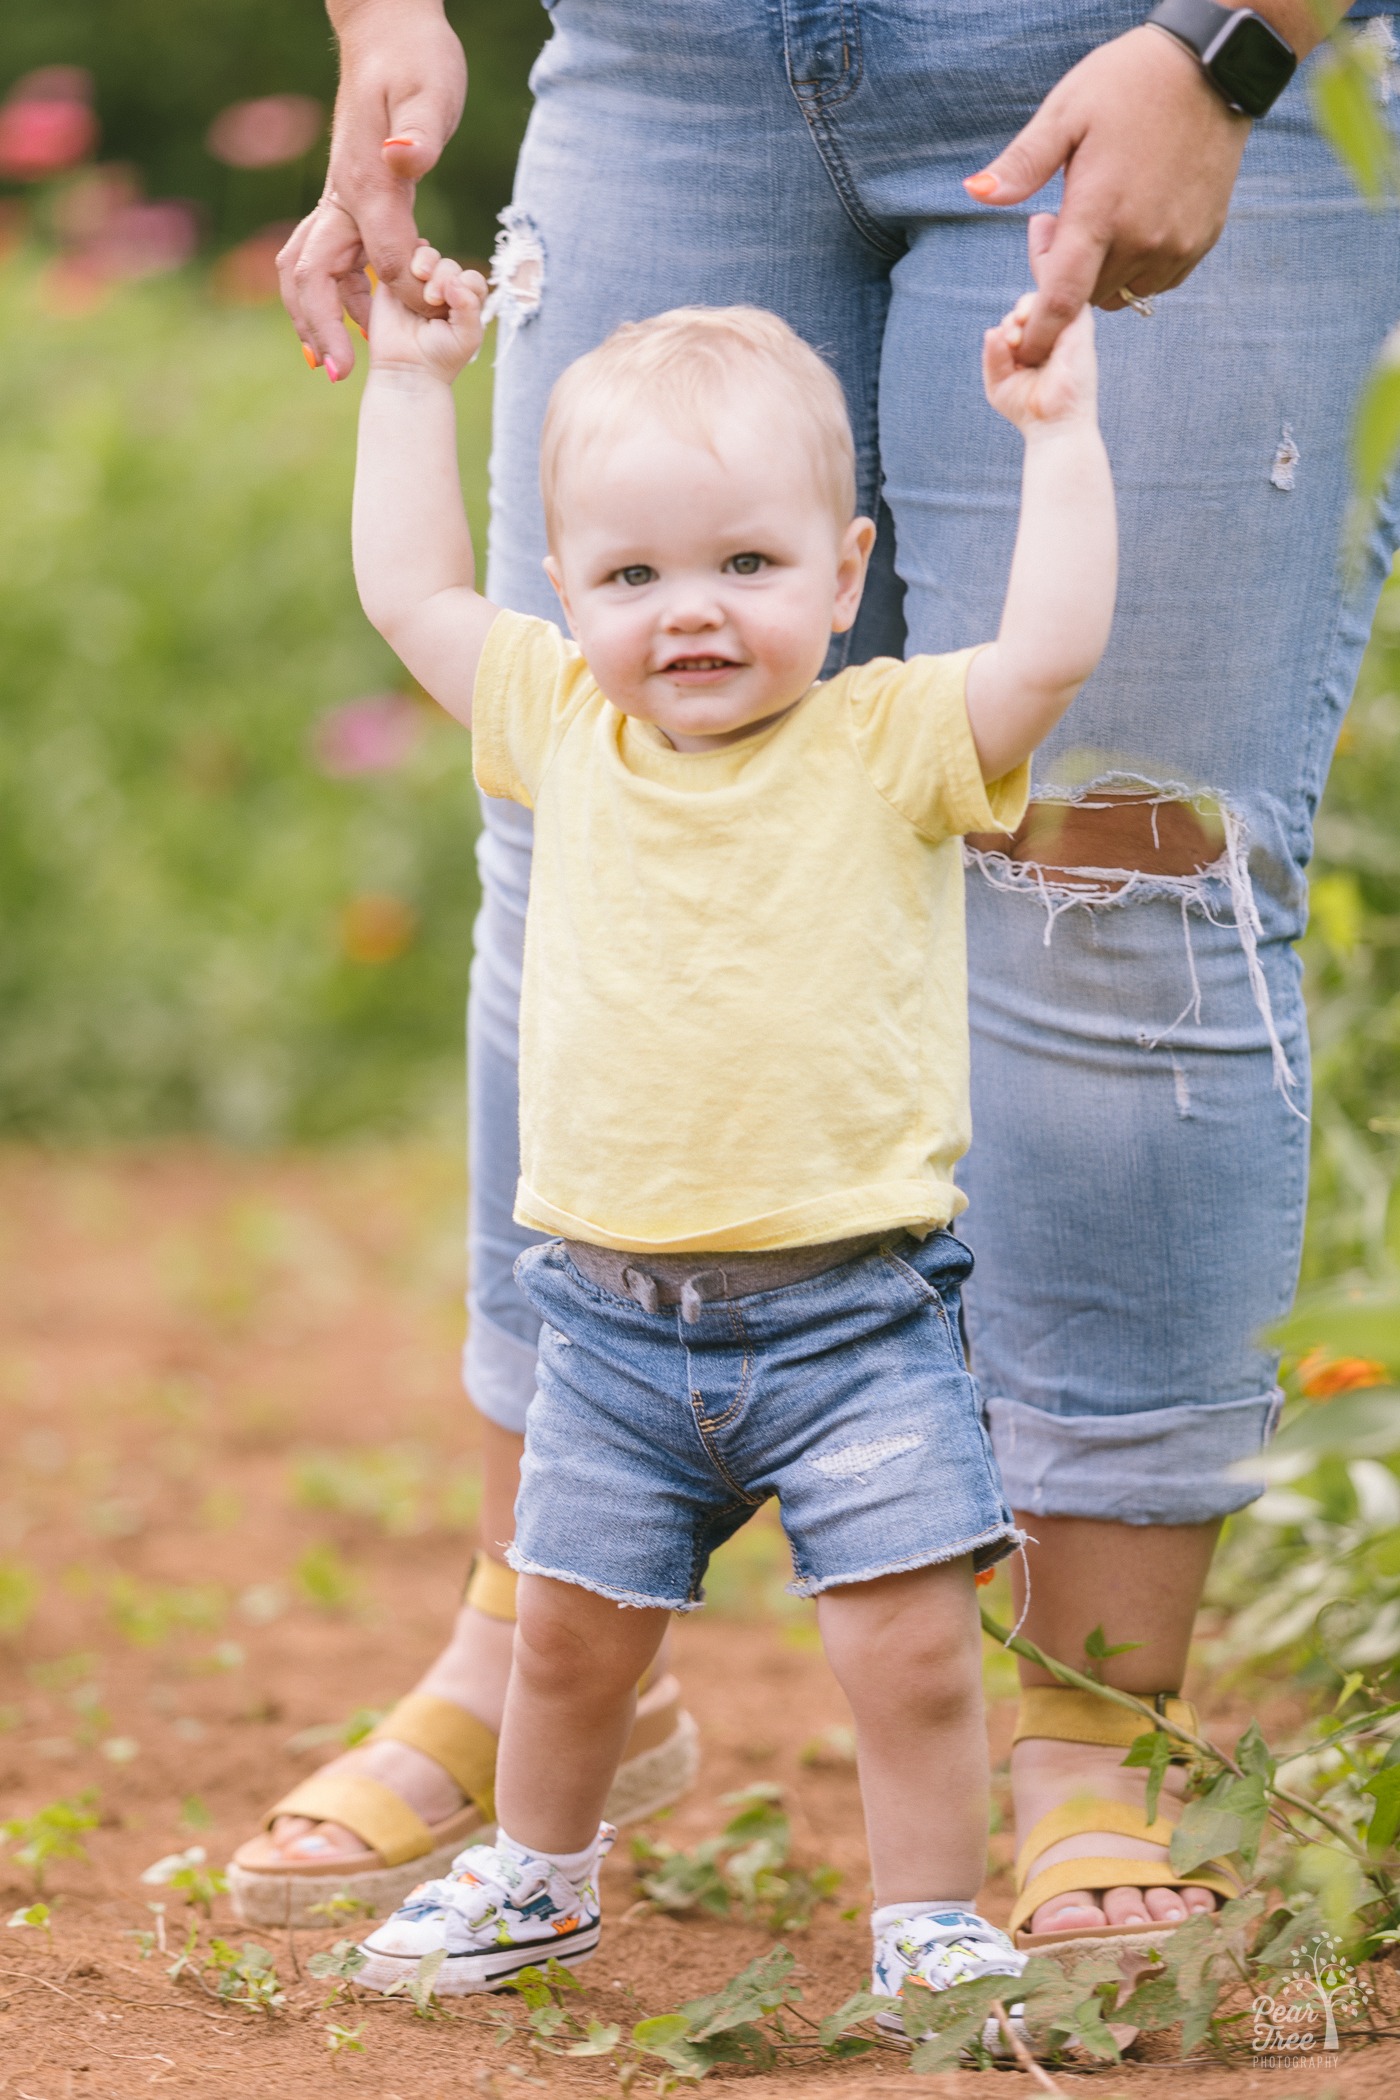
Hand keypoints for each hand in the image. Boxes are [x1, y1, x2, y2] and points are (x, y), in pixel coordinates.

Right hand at [279, 0, 466, 381]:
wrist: (388, 30)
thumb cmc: (415, 58)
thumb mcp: (428, 91)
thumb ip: (418, 132)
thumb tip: (403, 159)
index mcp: (363, 183)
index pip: (383, 261)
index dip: (409, 297)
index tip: (437, 321)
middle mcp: (340, 197)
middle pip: (311, 275)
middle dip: (320, 327)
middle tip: (338, 373)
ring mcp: (339, 199)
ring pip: (309, 271)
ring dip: (318, 317)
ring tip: (334, 362)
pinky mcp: (347, 200)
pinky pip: (327, 259)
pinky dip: (335, 295)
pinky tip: (359, 320)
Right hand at [368, 246, 487, 382]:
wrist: (405, 369)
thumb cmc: (441, 357)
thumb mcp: (468, 336)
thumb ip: (470, 306)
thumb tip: (454, 278)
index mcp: (464, 301)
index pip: (472, 278)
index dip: (466, 282)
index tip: (453, 299)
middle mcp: (443, 289)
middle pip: (449, 265)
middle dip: (444, 276)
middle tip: (433, 298)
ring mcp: (418, 282)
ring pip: (428, 255)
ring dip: (426, 262)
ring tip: (419, 281)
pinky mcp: (393, 279)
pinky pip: (401, 255)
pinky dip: (405, 255)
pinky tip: (406, 270)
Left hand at [964, 25, 1248, 365]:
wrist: (1210, 68)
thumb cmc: (1126, 83)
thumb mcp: (1065, 113)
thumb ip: (1022, 164)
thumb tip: (976, 193)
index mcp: (1099, 213)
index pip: (1061, 300)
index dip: (1039, 336)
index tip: (1024, 351)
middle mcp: (1141, 240)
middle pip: (1087, 297)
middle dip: (1065, 280)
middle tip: (1063, 221)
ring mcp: (1176, 244)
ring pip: (1122, 292)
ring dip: (1102, 276)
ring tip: (1101, 218)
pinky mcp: (1202, 240)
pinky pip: (1157, 280)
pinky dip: (1137, 267)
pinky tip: (1134, 223)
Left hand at [983, 281, 1096, 435]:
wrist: (1053, 425)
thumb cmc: (1027, 410)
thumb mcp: (998, 382)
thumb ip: (992, 355)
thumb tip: (991, 331)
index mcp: (1036, 347)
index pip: (1021, 319)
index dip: (1008, 325)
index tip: (1002, 345)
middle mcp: (1054, 337)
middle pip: (1032, 305)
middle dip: (1015, 317)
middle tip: (1011, 341)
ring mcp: (1068, 332)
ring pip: (1048, 297)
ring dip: (1026, 309)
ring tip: (1017, 337)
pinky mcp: (1081, 329)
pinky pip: (1067, 301)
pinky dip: (1045, 306)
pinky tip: (1032, 328)